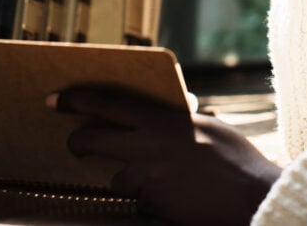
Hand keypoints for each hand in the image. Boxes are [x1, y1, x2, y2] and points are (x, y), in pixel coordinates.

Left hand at [49, 86, 280, 224]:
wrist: (252, 198)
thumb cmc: (239, 160)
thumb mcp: (211, 128)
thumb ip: (185, 120)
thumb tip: (179, 109)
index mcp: (163, 120)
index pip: (107, 104)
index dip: (76, 100)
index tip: (53, 99)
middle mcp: (148, 147)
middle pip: (93, 140)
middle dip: (79, 143)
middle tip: (75, 145)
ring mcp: (148, 179)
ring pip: (117, 178)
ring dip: (127, 179)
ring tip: (156, 179)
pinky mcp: (152, 206)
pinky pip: (139, 201)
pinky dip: (149, 199)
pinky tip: (172, 197)